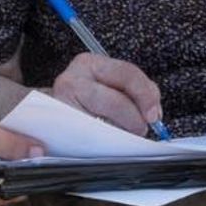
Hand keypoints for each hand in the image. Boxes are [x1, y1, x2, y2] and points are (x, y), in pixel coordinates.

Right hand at [50, 52, 164, 135]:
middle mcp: (73, 79)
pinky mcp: (58, 125)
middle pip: (116, 101)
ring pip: (103, 122)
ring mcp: (62, 102)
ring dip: (119, 133)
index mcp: (90, 63)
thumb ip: (134, 91)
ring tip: (123, 135)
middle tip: (140, 129)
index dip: (145, 95)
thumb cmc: (86, 101)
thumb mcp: (109, 85)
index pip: (127, 73)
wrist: (51, 114)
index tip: (154, 114)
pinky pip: (89, 137)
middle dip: (134, 119)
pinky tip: (107, 141)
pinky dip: (104, 142)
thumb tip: (153, 111)